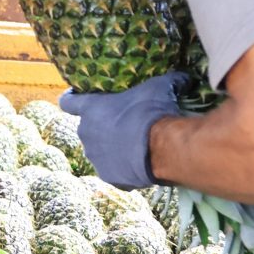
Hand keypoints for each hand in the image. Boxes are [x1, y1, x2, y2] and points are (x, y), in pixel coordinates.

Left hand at [59, 72, 195, 189]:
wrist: (161, 148)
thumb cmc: (152, 111)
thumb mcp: (160, 87)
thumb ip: (168, 80)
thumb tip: (185, 76)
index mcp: (91, 109)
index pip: (68, 102)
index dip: (72, 99)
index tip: (77, 98)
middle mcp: (86, 133)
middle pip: (87, 128)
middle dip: (102, 126)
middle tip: (124, 124)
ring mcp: (95, 157)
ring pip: (100, 151)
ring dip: (112, 148)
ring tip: (134, 146)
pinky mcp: (108, 177)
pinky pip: (114, 170)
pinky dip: (123, 168)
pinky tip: (139, 164)